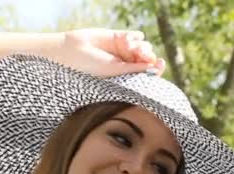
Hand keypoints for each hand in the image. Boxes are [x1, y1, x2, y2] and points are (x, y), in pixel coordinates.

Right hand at [51, 28, 165, 77]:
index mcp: (128, 78)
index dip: (156, 68)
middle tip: (140, 54)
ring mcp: (124, 51)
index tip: (160, 63)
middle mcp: (128, 65)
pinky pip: (137, 36)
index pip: (148, 74)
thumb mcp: (115, 71)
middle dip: (148, 55)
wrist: (73, 51)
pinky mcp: (120, 37)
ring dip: (140, 46)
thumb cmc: (91, 68)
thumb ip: (135, 69)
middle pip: (149, 58)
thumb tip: (156, 67)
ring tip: (127, 46)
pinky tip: (125, 40)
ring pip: (145, 47)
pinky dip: (135, 37)